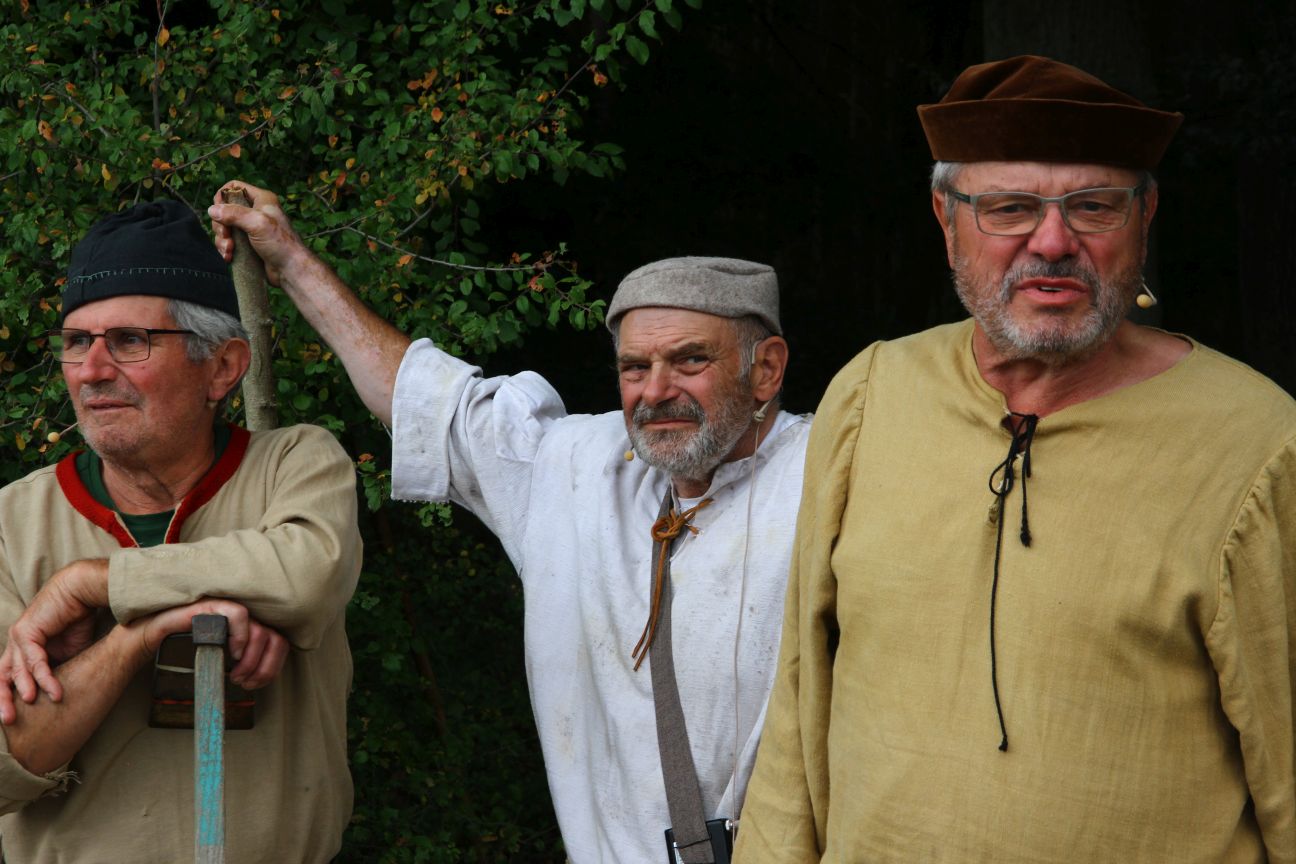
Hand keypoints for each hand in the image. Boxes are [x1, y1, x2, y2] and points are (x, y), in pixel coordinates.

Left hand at [0, 560, 108, 708]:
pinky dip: (42, 676)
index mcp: (23, 649)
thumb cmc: (78, 619)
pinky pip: (33, 660)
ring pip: (15, 670)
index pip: (8, 676)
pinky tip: (52, 690)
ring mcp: (18, 636)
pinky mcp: (26, 631)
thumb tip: (55, 693)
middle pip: (2, 676)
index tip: (13, 717)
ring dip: (23, 689)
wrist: (82, 591)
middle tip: (9, 721)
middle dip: (3, 699)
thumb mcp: (67, 652)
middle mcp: (16, 643)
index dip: (8, 697)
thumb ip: (57, 669)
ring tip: (32, 704)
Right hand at [134, 599, 288, 689]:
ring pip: (261, 632)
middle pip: (275, 640)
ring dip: (251, 660)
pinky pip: (240, 615)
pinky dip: (241, 637)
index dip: (273, 668)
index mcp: (253, 627)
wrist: (158, 632)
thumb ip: (245, 661)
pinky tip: (232, 654)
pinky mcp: (216, 604)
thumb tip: (262, 679)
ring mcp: (233, 607)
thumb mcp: (224, 656)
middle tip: (244, 683)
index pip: (280, 643)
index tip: (255, 684)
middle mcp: (248, 615)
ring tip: (236, 675)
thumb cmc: (192, 644)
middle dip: (264, 668)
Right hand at [207, 181, 308, 285]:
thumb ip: (234, 214)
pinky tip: (229, 257)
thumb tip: (212, 210)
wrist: (290, 269)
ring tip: (229, 250)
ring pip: (226, 228)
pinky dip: (226, 248)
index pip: (234, 187)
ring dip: (222, 239)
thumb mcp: (257, 222)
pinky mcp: (248, 244)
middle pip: (225, 210)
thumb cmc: (280, 243)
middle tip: (226, 236)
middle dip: (221, 225)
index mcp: (261, 199)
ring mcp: (251, 228)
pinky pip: (229, 242)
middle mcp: (255, 211)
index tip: (218, 211)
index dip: (222, 197)